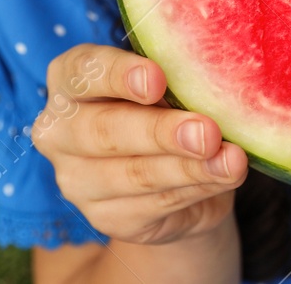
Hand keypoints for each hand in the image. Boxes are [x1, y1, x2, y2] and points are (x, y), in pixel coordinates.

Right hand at [32, 44, 248, 245]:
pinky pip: (155, 204)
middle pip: (105, 130)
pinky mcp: (104, 218)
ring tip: (230, 159)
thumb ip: (177, 82)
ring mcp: (76, 181)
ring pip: (134, 174)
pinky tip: (225, 175)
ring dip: (189, 167)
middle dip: (160, 131)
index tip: (157, 79)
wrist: (172, 170)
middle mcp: (60, 132)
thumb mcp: (167, 83)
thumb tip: (213, 85)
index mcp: (68, 81)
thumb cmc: (165, 105)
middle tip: (206, 131)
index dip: (119, 75)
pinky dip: (198, 187)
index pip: (83, 71)